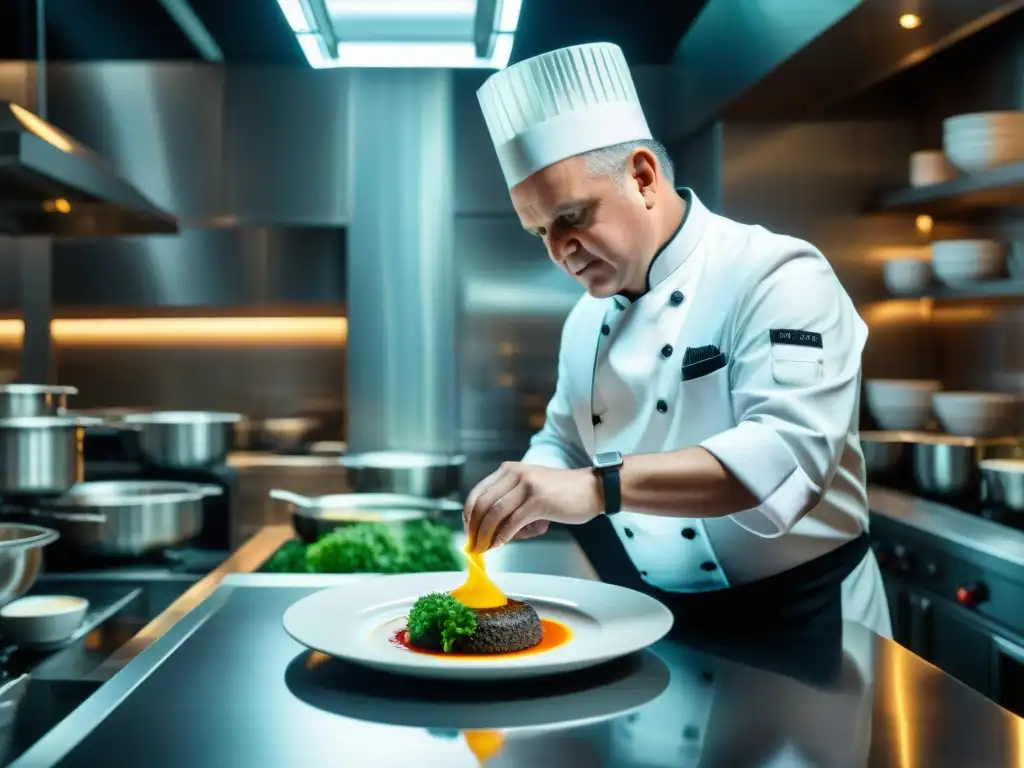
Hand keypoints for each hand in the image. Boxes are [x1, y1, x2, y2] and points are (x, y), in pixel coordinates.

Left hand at [463, 462, 603, 551]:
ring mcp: (527, 486)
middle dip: (474, 528)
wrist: (593, 489)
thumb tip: (488, 529)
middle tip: (473, 545)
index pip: (478, 492)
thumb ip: (510, 502)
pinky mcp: (539, 501)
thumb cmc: (563, 494)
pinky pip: (512, 522)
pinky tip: (499, 544)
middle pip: (483, 503)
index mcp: (509, 470)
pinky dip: (502, 536)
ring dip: (485, 534)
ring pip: (495, 513)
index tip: (468, 531)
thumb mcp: (530, 490)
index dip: (469, 514)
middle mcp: (515, 474)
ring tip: (484, 547)